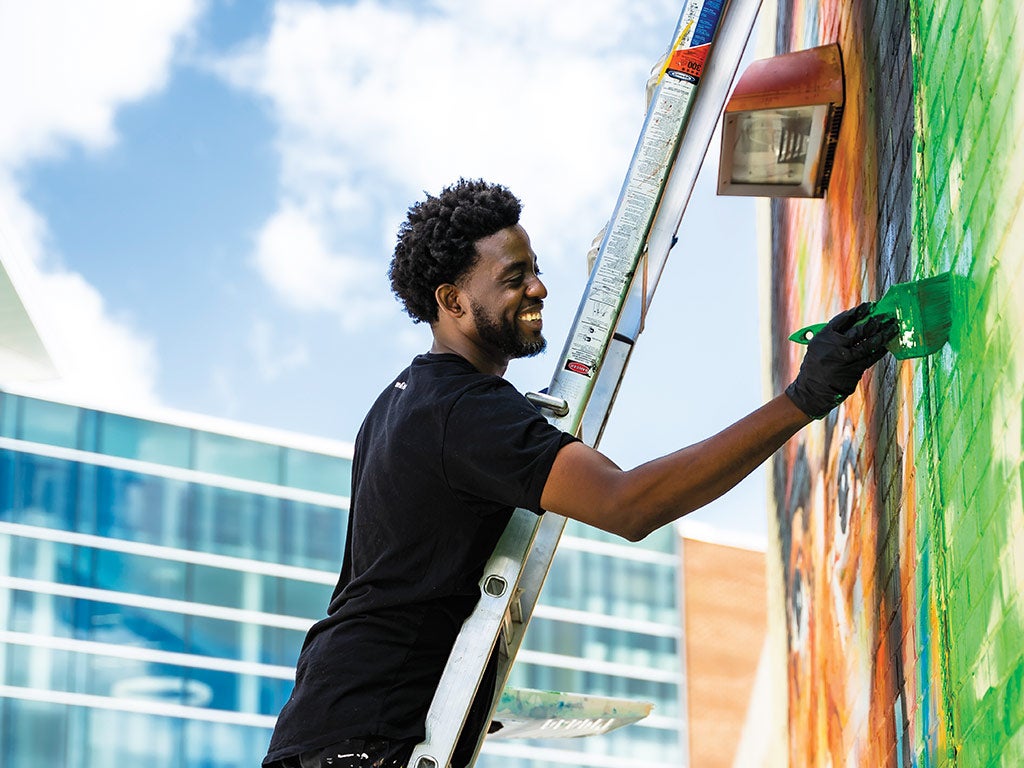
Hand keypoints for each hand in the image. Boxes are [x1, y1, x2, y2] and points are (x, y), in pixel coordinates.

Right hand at [785, 302, 897, 418]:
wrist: (811, 390)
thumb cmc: (815, 367)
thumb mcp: (817, 347)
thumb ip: (833, 336)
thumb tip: (856, 324)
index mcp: (824, 336)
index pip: (844, 319)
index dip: (858, 311)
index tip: (869, 306)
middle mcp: (835, 346)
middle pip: (859, 330)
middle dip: (875, 321)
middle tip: (886, 316)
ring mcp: (845, 358)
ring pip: (868, 344)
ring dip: (883, 334)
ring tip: (892, 327)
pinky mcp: (853, 370)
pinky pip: (870, 358)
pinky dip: (879, 351)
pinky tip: (885, 346)